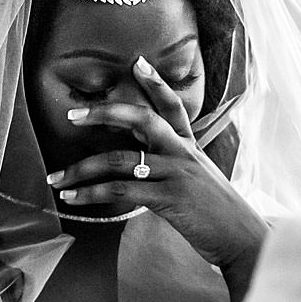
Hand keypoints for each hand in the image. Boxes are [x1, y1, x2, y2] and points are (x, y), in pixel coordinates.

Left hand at [49, 58, 267, 272]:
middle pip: (142, 119)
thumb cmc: (218, 215)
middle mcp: (183, 154)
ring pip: (121, 159)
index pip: (173, 106)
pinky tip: (73, 197)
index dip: (156, 83)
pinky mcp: (170, 199)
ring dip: (82, 169)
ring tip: (56, 178)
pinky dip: (92, 193)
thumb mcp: (200, 182)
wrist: (244, 239)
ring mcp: (177, 174)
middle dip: (104, 112)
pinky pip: (122, 190)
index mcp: (190, 147)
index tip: (137, 62)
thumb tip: (142, 166)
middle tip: (73, 114)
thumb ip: (174, 168)